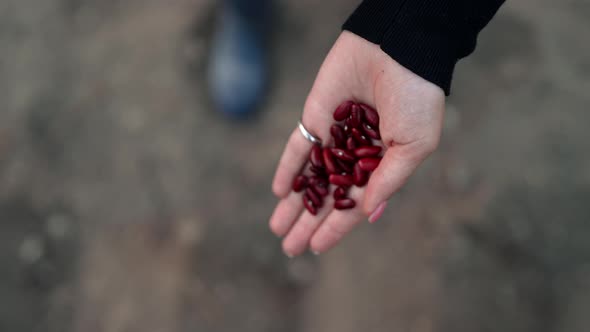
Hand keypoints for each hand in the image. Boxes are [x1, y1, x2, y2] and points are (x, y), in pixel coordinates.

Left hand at [269, 31, 444, 256]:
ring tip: (277, 228)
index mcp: (383, 164)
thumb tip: (367, 212)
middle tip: (289, 248)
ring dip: (294, 203)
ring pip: (310, 177)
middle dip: (308, 223)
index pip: (355, 204)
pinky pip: (298, 146)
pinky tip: (279, 190)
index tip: (316, 248)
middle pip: (327, 196)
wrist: (397, 48)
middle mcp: (355, 155)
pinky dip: (288, 167)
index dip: (336, 227)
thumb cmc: (416, 98)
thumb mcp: (415, 145)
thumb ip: (389, 179)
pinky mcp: (316, 117)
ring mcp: (334, 137)